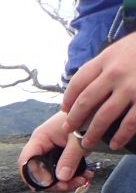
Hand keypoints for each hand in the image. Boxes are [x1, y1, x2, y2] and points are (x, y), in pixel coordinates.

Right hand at [18, 111, 92, 192]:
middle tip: (72, 185)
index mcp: (40, 138)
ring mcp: (51, 151)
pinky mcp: (61, 155)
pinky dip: (72, 177)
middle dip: (55, 183)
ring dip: (66, 182)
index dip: (33, 176)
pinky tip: (85, 176)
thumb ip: (70, 158)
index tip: (49, 184)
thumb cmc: (87, 116)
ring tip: (83, 180)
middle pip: (38, 172)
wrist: (99, 108)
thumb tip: (61, 179)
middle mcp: (42, 146)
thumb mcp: (79, 138)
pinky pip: (60, 172)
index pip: (26, 162)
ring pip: (50, 175)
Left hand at [63, 31, 135, 151]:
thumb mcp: (120, 49)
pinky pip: (130, 122)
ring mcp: (131, 87)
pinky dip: (120, 136)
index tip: (64, 110)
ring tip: (87, 143)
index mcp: (106, 59)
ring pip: (104, 116)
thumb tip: (83, 85)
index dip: (68, 98)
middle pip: (85, 101)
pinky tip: (115, 143)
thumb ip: (104, 65)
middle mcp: (115, 73)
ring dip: (93, 133)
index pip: (78, 82)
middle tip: (68, 130)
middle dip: (74, 119)